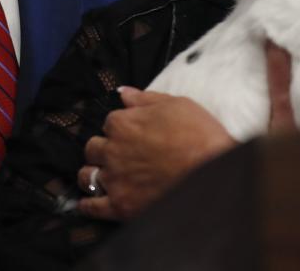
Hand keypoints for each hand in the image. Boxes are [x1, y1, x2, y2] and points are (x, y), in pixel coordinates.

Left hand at [77, 40, 295, 220]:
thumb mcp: (175, 104)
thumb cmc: (198, 135)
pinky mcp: (120, 206)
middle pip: (93, 148)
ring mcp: (114, 180)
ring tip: (102, 177)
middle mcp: (112, 150)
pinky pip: (91, 207)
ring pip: (86, 176)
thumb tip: (122, 92)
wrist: (213, 173)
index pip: (109, 122)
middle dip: (102, 149)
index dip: (121, 128)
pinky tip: (90, 203)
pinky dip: (88, 205)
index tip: (131, 134)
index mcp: (122, 123)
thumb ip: (144, 98)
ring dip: (91, 174)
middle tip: (117, 155)